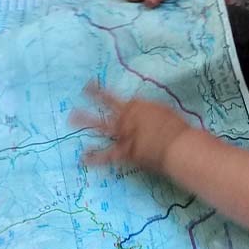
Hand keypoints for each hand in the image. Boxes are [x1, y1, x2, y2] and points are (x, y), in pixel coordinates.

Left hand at [70, 82, 190, 172]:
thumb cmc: (176, 128)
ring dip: (85, 120)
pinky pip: (106, 156)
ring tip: (71, 118)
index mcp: (137, 106)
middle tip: (81, 92)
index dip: (105, 94)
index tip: (96, 89)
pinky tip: (83, 159)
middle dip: (93, 98)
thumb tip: (148, 113)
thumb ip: (151, 112)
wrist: (176, 146)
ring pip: (100, 125)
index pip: (118, 99)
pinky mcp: (123, 152)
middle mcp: (126, 117)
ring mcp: (122, 134)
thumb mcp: (164, 112)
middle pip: (106, 105)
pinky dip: (94, 158)